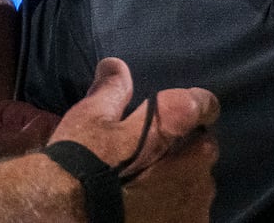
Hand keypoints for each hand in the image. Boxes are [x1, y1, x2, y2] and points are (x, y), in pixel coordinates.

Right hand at [48, 58, 218, 222]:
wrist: (69, 217)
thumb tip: (116, 66)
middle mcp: (197, 161)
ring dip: (183, 181)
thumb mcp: (89, 118)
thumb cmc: (81, 164)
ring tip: (151, 189)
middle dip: (185, 149)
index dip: (195, 105)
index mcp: (176, 125)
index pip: (203, 104)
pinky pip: (192, 212)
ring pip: (200, 183)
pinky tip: (153, 211)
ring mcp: (197, 201)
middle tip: (155, 157)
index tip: (185, 111)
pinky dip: (177, 210)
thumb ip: (112, 91)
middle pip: (203, 147)